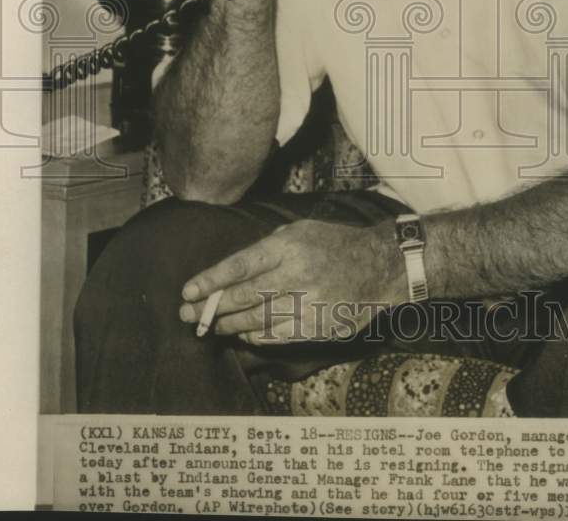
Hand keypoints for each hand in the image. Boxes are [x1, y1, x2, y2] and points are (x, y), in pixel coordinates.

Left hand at [179, 219, 404, 344]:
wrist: (380, 267)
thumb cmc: (334, 245)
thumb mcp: (301, 231)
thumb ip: (267, 249)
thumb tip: (230, 273)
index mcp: (290, 246)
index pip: (240, 266)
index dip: (211, 281)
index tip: (187, 292)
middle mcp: (297, 275)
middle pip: (244, 297)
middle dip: (211, 307)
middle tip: (188, 315)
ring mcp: (308, 303)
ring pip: (257, 319)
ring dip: (229, 324)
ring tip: (212, 325)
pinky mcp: (317, 326)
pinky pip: (276, 335)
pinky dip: (255, 335)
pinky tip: (243, 333)